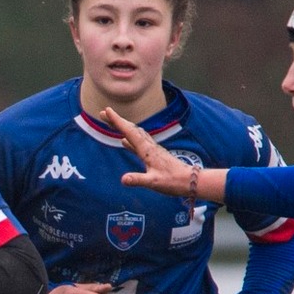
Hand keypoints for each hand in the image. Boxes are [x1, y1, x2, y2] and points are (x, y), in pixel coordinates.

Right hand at [104, 108, 227, 203]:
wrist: (190, 181)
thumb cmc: (173, 182)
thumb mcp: (153, 183)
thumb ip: (138, 180)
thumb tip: (123, 179)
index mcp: (147, 150)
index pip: (129, 132)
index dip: (117, 121)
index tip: (107, 110)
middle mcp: (149, 147)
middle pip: (130, 129)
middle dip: (116, 121)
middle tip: (102, 113)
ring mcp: (152, 150)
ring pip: (134, 134)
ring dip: (123, 127)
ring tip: (112, 123)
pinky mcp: (154, 156)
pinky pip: (138, 144)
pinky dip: (129, 140)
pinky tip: (123, 141)